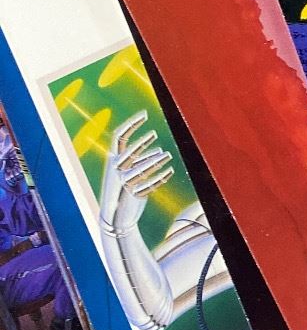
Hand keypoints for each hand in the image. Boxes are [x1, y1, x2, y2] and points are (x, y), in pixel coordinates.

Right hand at [99, 112, 173, 233]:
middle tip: (154, 133)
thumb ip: (142, 160)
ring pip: (139, 170)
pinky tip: (169, 172)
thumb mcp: (130, 172)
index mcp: (113, 160)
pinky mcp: (132, 195)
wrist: (115, 216)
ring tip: (166, 155)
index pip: (119, 137)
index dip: (131, 124)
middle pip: (128, 153)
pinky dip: (159, 178)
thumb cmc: (124, 188)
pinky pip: (147, 186)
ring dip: (153, 161)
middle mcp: (116, 170)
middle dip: (140, 143)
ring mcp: (123, 183)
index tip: (145, 113)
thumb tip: (159, 150)